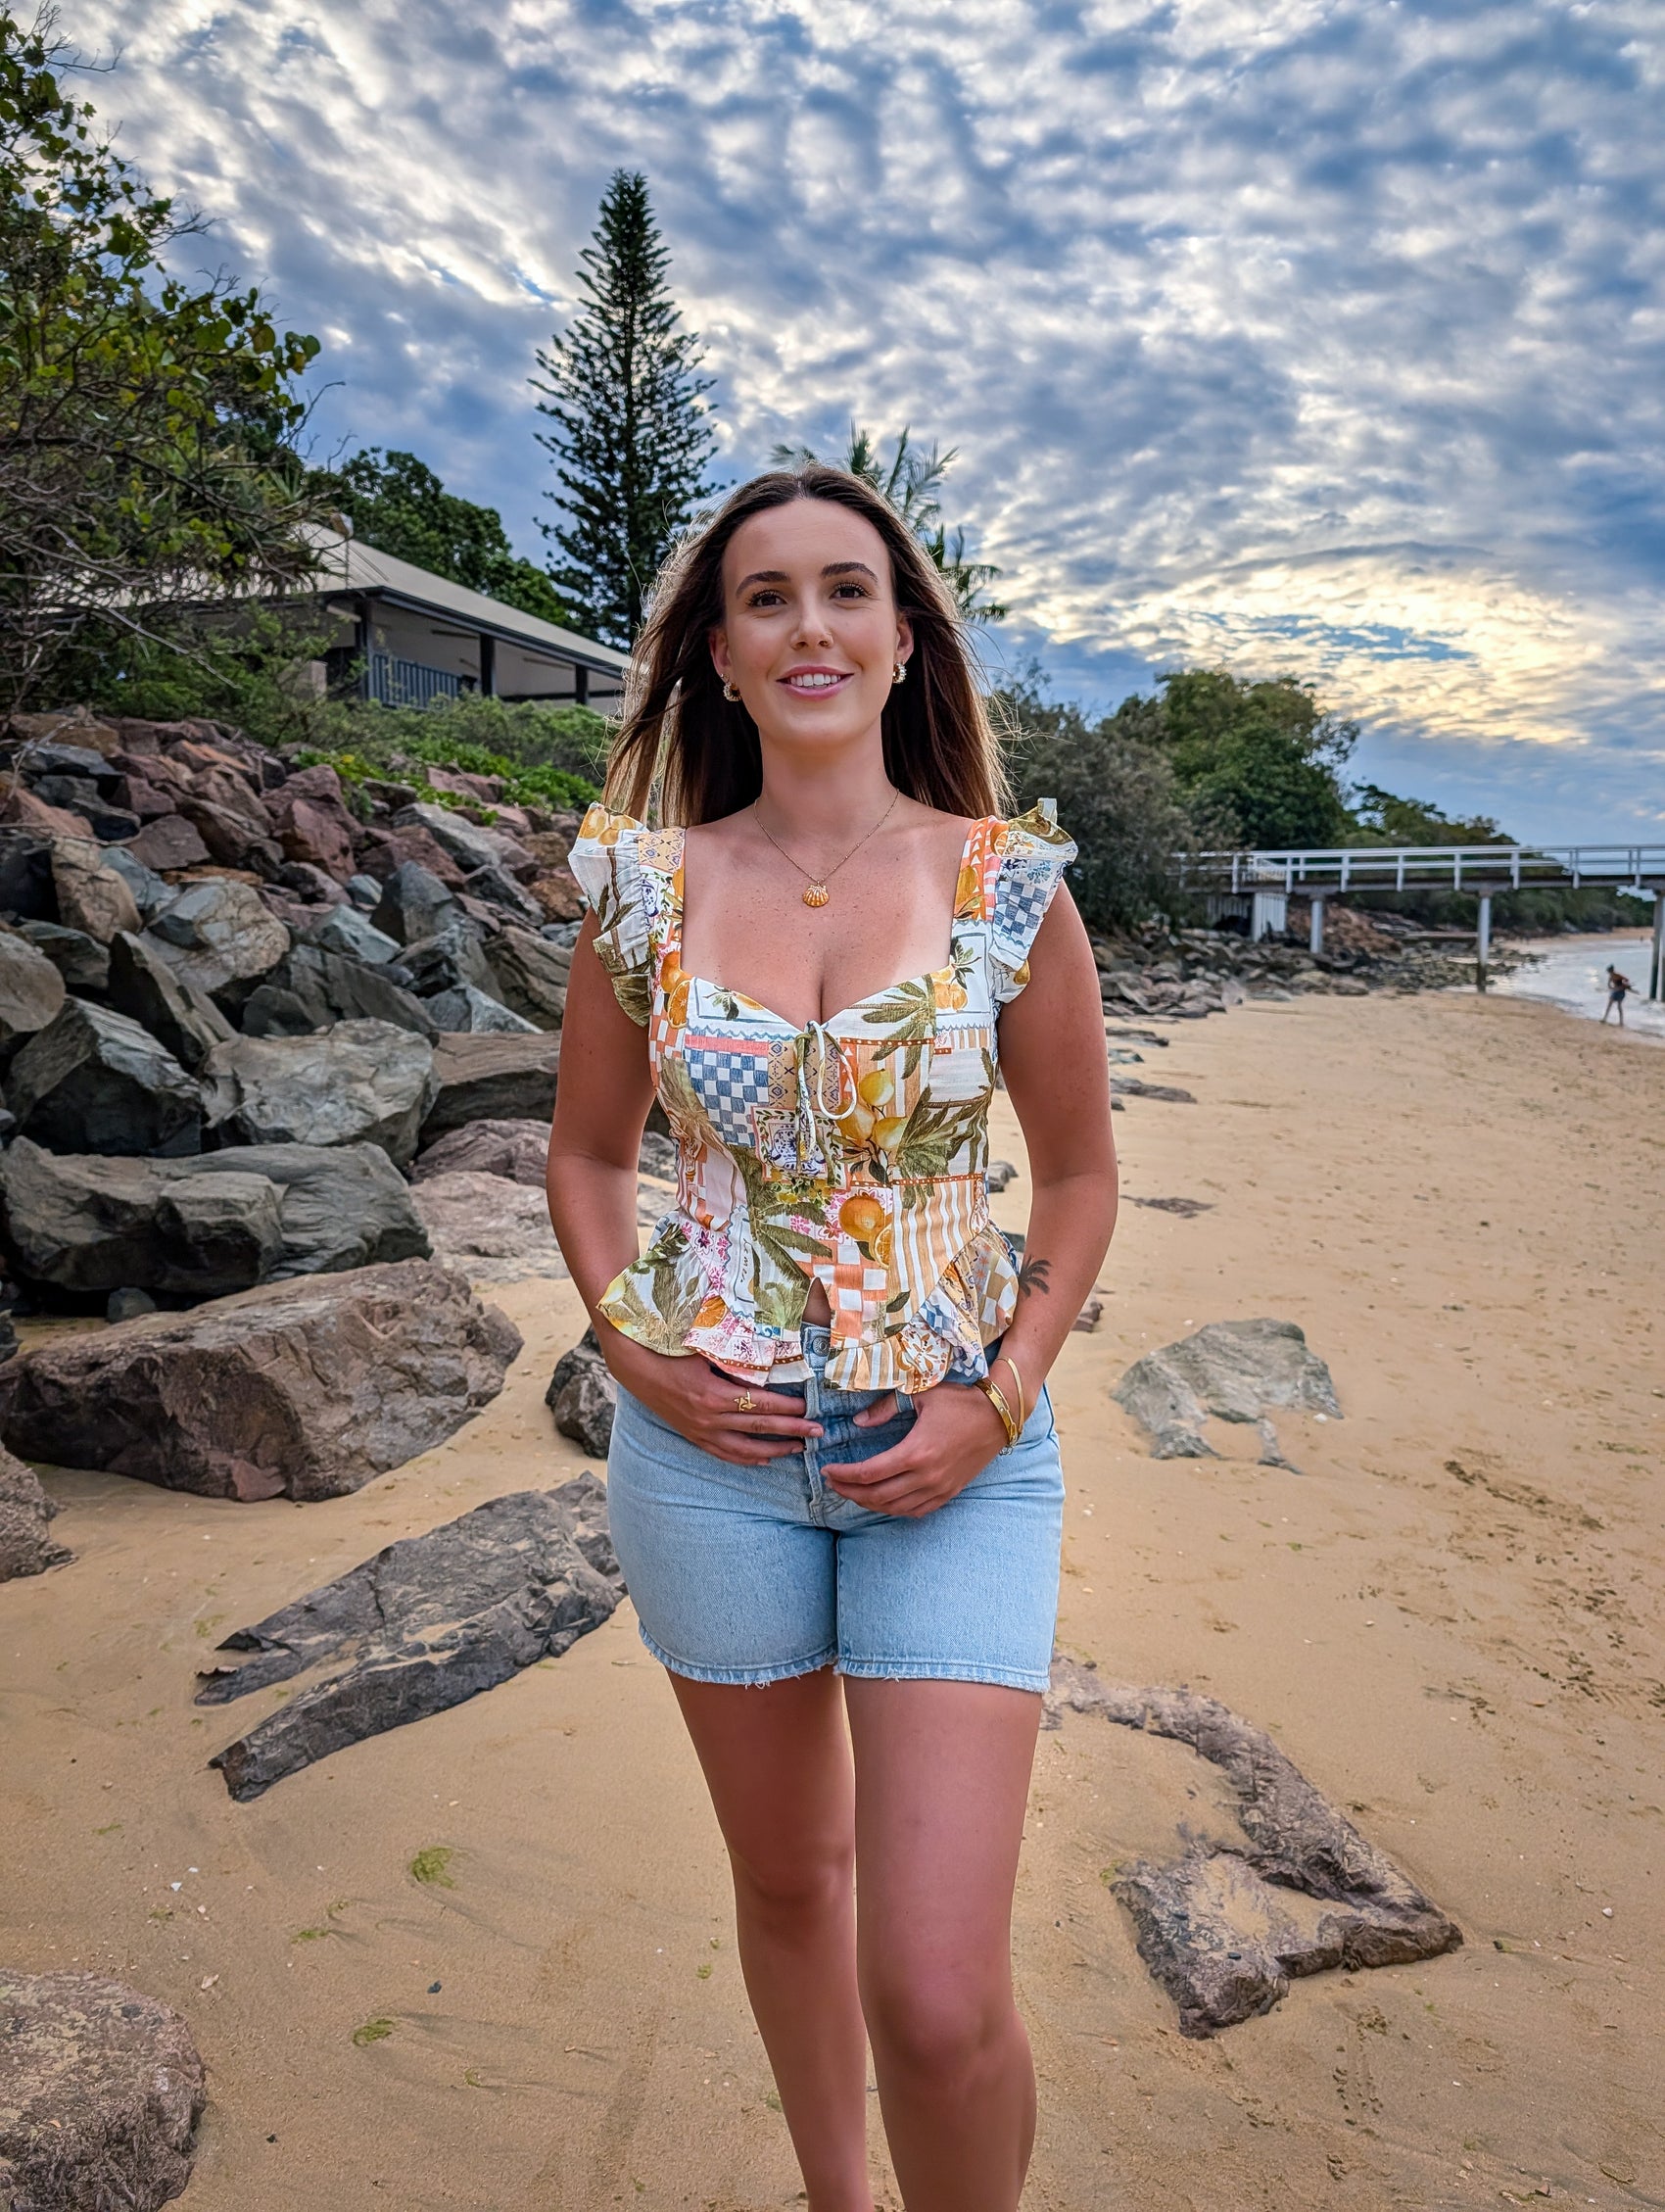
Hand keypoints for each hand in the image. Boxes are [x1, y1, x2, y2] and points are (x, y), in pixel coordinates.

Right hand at [601, 1333, 822, 1466]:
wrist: (637, 1367)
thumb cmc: (673, 1350)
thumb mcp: (706, 1350)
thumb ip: (736, 1358)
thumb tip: (771, 1360)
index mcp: (714, 1395)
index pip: (761, 1405)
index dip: (788, 1408)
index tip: (810, 1407)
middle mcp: (709, 1418)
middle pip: (759, 1428)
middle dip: (792, 1431)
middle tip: (819, 1432)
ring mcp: (700, 1431)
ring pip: (744, 1448)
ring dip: (774, 1450)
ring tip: (799, 1449)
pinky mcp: (694, 1436)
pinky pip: (724, 1454)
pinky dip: (746, 1459)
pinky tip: (764, 1461)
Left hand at [822, 1381, 1009, 1518]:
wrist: (999, 1416)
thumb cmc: (960, 1400)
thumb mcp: (922, 1394)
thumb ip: (886, 1407)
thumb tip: (858, 1422)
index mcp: (916, 1452)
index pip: (868, 1473)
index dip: (843, 1475)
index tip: (827, 1470)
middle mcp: (927, 1476)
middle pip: (877, 1495)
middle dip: (849, 1492)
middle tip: (833, 1484)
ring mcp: (940, 1488)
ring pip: (895, 1508)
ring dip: (869, 1503)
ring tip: (852, 1493)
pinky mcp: (950, 1493)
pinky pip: (916, 1511)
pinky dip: (895, 1510)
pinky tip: (883, 1502)